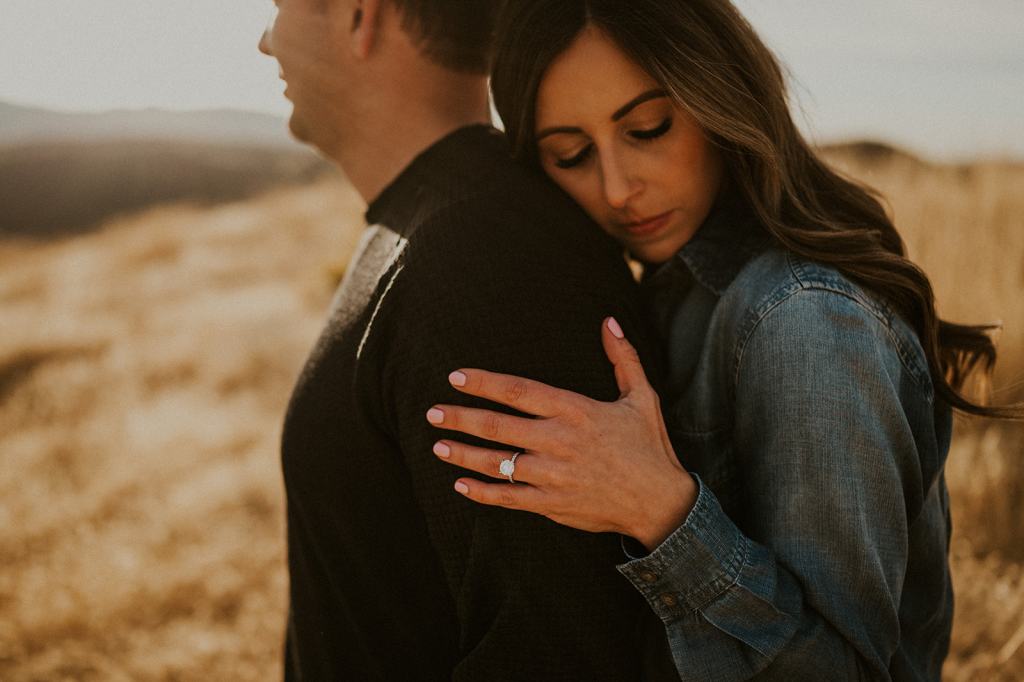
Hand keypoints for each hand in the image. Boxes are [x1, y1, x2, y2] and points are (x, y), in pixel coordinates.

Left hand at [426, 317, 697, 550]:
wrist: (660, 502)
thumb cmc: (650, 446)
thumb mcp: (642, 397)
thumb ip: (622, 358)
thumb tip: (609, 322)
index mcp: (576, 411)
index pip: (518, 391)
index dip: (483, 383)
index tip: (456, 377)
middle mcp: (559, 442)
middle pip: (497, 426)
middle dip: (460, 417)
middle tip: (432, 412)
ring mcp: (553, 475)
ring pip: (497, 463)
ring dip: (463, 454)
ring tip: (438, 445)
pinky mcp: (552, 504)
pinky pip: (509, 498)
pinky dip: (482, 493)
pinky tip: (461, 485)